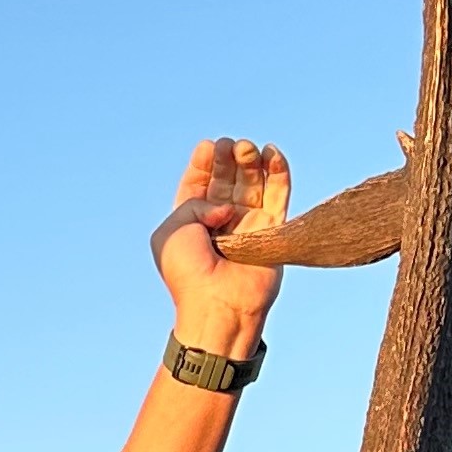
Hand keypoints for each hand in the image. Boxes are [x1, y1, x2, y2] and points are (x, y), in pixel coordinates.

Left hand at [151, 136, 287, 356]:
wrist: (218, 305)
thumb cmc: (188, 273)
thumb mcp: (172, 230)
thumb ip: (194, 202)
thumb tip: (227, 206)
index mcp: (191, 222)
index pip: (200, 182)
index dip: (205, 162)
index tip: (209, 147)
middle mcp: (221, 221)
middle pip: (228, 179)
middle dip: (229, 159)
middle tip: (231, 146)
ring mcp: (248, 225)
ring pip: (253, 184)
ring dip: (252, 161)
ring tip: (248, 148)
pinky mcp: (273, 231)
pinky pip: (279, 197)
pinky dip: (279, 174)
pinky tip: (273, 153)